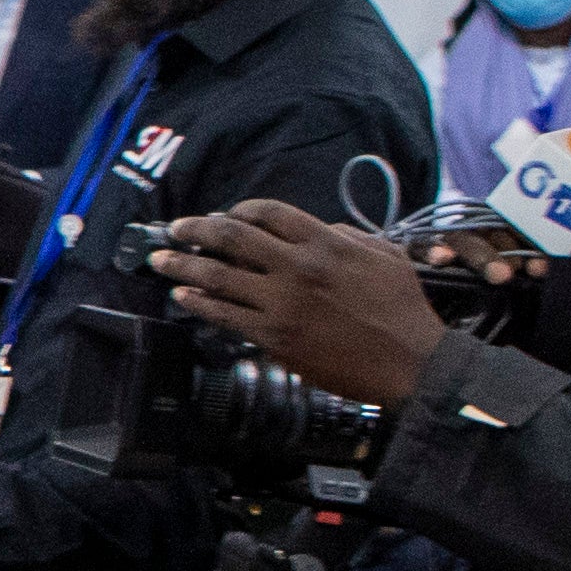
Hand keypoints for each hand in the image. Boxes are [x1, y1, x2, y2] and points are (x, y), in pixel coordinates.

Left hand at [158, 197, 449, 407]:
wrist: (409, 361)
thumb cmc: (401, 309)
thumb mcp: (384, 255)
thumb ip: (345, 235)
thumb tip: (316, 228)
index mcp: (326, 243)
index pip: (268, 213)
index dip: (238, 210)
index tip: (224, 214)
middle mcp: (298, 268)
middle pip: (232, 237)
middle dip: (195, 230)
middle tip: (174, 229)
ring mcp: (282, 303)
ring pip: (217, 277)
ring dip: (182, 266)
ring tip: (160, 260)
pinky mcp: (273, 336)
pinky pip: (224, 315)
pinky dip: (198, 303)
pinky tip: (183, 297)